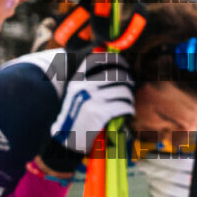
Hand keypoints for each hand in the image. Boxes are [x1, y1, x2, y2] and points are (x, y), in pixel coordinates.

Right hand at [44, 52, 134, 169]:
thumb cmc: (76, 114)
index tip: (124, 64)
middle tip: (130, 84)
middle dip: (127, 79)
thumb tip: (113, 66)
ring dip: (129, 97)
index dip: (115, 59)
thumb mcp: (76, 93)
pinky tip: (128, 112)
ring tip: (127, 102)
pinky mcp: (100, 113)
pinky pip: (123, 106)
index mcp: (77, 80)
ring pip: (122, 90)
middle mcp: (83, 87)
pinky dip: (129, 109)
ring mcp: (92, 99)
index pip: (97, 59)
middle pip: (115, 74)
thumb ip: (89, 80)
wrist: (66, 138)